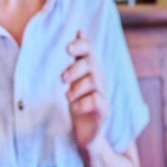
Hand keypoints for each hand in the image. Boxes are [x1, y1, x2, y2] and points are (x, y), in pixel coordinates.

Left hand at [63, 30, 107, 152]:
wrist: (85, 135)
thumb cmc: (76, 104)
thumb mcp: (71, 82)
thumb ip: (74, 60)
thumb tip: (79, 31)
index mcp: (90, 70)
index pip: (89, 50)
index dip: (80, 46)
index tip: (67, 48)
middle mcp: (99, 80)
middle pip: (91, 64)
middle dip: (75, 68)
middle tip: (62, 78)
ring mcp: (104, 95)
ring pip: (94, 81)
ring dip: (77, 87)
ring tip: (67, 97)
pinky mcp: (104, 111)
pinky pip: (97, 101)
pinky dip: (83, 103)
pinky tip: (74, 109)